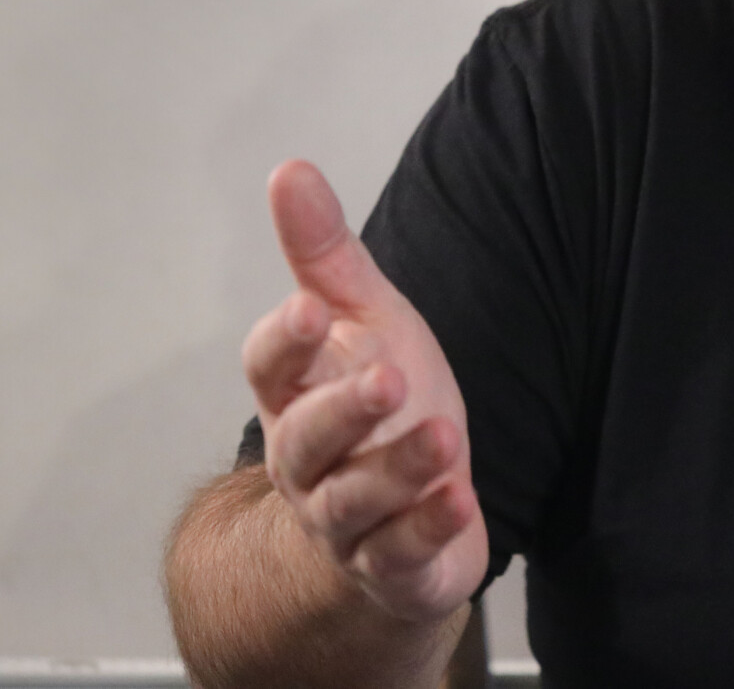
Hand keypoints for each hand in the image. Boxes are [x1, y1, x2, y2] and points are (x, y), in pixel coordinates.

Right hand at [241, 160, 488, 623]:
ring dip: (400, 469)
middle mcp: (308, 461)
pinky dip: (429, 530)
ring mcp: (346, 519)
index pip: (271, 367)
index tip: (309, 307)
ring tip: (445, 436)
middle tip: (389, 377)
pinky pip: (402, 554)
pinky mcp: (391, 564)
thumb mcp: (363, 318)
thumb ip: (324, 254)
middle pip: (309, 438)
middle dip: (345, 410)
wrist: (398, 510)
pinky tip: (462, 503)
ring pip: (357, 500)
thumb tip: (290, 169)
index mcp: (295, 394)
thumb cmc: (376, 402)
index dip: (285, 341)